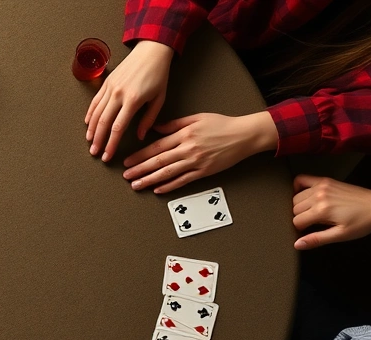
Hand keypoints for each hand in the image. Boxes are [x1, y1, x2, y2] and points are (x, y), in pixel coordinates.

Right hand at [85, 41, 173, 161]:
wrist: (151, 51)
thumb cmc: (158, 75)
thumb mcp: (159, 99)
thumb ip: (148, 119)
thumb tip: (139, 136)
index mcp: (133, 100)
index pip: (118, 128)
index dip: (111, 144)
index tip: (107, 155)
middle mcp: (118, 94)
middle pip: (103, 122)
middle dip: (98, 140)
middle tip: (94, 152)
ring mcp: (110, 87)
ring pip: (96, 113)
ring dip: (91, 129)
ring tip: (89, 141)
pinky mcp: (106, 82)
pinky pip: (95, 101)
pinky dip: (90, 113)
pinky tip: (88, 124)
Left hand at [122, 111, 278, 193]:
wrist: (244, 135)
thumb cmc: (221, 124)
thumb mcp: (196, 118)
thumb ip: (174, 124)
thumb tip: (156, 129)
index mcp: (184, 134)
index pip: (157, 147)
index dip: (140, 155)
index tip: (128, 161)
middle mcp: (188, 149)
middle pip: (159, 161)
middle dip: (140, 169)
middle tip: (126, 176)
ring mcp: (196, 162)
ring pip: (168, 173)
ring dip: (150, 180)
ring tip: (136, 185)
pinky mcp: (204, 172)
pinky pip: (183, 181)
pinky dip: (170, 186)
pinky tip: (158, 190)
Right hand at [292, 175, 370, 249]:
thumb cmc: (363, 222)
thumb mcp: (340, 235)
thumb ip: (317, 239)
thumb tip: (297, 244)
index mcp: (322, 210)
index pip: (297, 221)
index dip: (301, 229)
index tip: (309, 232)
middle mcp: (319, 195)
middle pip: (295, 208)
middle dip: (300, 217)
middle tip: (313, 223)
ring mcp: (322, 186)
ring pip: (296, 197)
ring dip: (300, 206)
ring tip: (312, 212)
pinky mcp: (326, 180)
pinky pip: (302, 179)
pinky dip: (298, 186)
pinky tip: (304, 195)